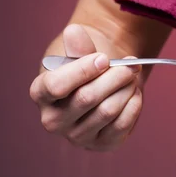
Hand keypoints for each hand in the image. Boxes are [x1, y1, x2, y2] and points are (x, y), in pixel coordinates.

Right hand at [30, 24, 142, 150]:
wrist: (103, 80)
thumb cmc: (87, 63)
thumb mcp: (79, 50)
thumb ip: (77, 45)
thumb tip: (74, 32)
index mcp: (40, 93)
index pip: (56, 86)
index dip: (82, 71)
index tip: (104, 58)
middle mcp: (53, 120)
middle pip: (87, 98)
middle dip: (113, 78)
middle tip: (130, 66)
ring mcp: (76, 136)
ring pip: (107, 111)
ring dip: (126, 89)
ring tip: (133, 76)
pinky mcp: (101, 144)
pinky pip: (122, 125)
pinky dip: (133, 105)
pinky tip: (135, 93)